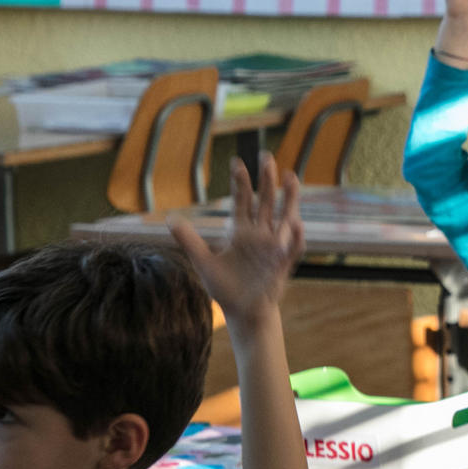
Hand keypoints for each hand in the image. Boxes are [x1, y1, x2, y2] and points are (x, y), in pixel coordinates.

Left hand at [170, 155, 303, 325]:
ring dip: (289, 198)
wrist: (243, 312)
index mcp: (241, 232)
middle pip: (265, 202)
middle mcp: (259, 235)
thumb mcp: (203, 262)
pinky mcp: (282, 265)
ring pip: (284, 217)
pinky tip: (296, 224)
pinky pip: (292, 248)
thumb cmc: (225, 288)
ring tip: (291, 177)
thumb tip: (171, 219)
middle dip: (267, 180)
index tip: (237, 162)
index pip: (243, 201)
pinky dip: (295, 237)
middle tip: (267, 156)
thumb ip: (189, 241)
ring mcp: (273, 248)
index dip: (241, 182)